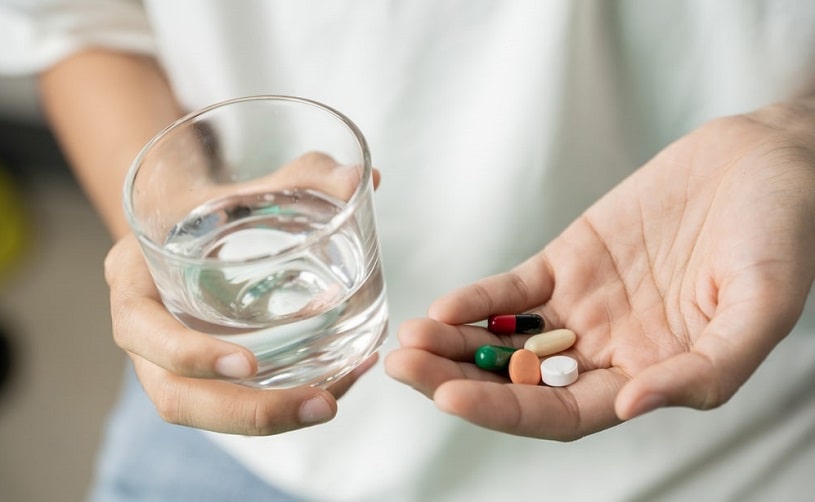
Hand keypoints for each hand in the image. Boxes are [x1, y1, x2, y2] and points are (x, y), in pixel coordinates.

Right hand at [105, 155, 381, 435]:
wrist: (192, 224)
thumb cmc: (215, 202)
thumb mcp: (247, 184)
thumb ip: (303, 177)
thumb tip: (366, 178)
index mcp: (135, 280)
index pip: (141, 330)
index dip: (189, 354)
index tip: (248, 362)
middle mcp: (146, 332)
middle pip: (176, 396)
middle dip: (250, 412)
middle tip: (322, 404)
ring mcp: (171, 362)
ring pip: (209, 412)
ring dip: (276, 417)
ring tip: (337, 401)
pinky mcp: (205, 375)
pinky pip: (239, 402)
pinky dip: (290, 400)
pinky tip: (344, 379)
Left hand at [386, 100, 814, 439]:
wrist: (763, 163)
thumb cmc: (779, 237)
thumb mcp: (762, 309)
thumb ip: (706, 368)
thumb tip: (637, 402)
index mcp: (651, 376)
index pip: (565, 415)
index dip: (507, 412)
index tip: (452, 398)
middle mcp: (608, 351)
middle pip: (521, 383)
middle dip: (459, 380)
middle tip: (402, 369)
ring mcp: (584, 307)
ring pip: (508, 339)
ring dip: (455, 343)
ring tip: (406, 341)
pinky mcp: (569, 261)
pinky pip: (515, 290)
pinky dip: (479, 300)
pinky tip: (443, 308)